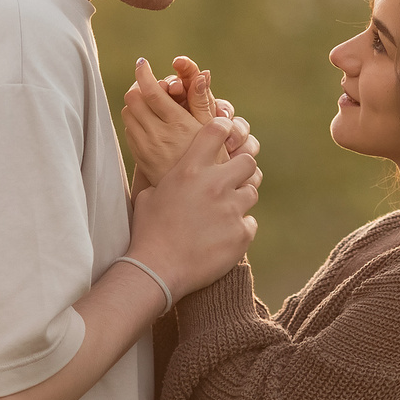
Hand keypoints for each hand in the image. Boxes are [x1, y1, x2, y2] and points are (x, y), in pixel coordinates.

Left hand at [124, 56, 258, 195]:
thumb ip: (201, 100)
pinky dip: (135, 121)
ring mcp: (146, 148)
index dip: (144, 74)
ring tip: (149, 102)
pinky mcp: (140, 158)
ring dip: (136, 104)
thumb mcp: (211, 129)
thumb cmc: (212, 159)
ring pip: (128, 113)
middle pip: (133, 99)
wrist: (197, 199)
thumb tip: (201, 73)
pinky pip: (129, 130)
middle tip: (149, 85)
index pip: (151, 92)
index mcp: (178, 124)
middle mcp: (158, 135)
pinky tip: (148, 122)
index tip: (143, 64)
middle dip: (139, 87)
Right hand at [128, 106, 258, 296]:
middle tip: (233, 180)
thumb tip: (173, 173)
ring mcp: (232, 209)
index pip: (217, 131)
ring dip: (240, 200)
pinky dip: (239, 229)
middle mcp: (215, 185)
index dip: (224, 129)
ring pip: (252, 192)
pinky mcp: (242, 234)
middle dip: (242, 168)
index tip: (226, 135)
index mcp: (190, 169)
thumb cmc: (148, 232)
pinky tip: (222, 237)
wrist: (157, 270)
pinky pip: (250, 223)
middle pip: (248, 161)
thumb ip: (168, 179)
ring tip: (224, 213)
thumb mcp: (149, 195)